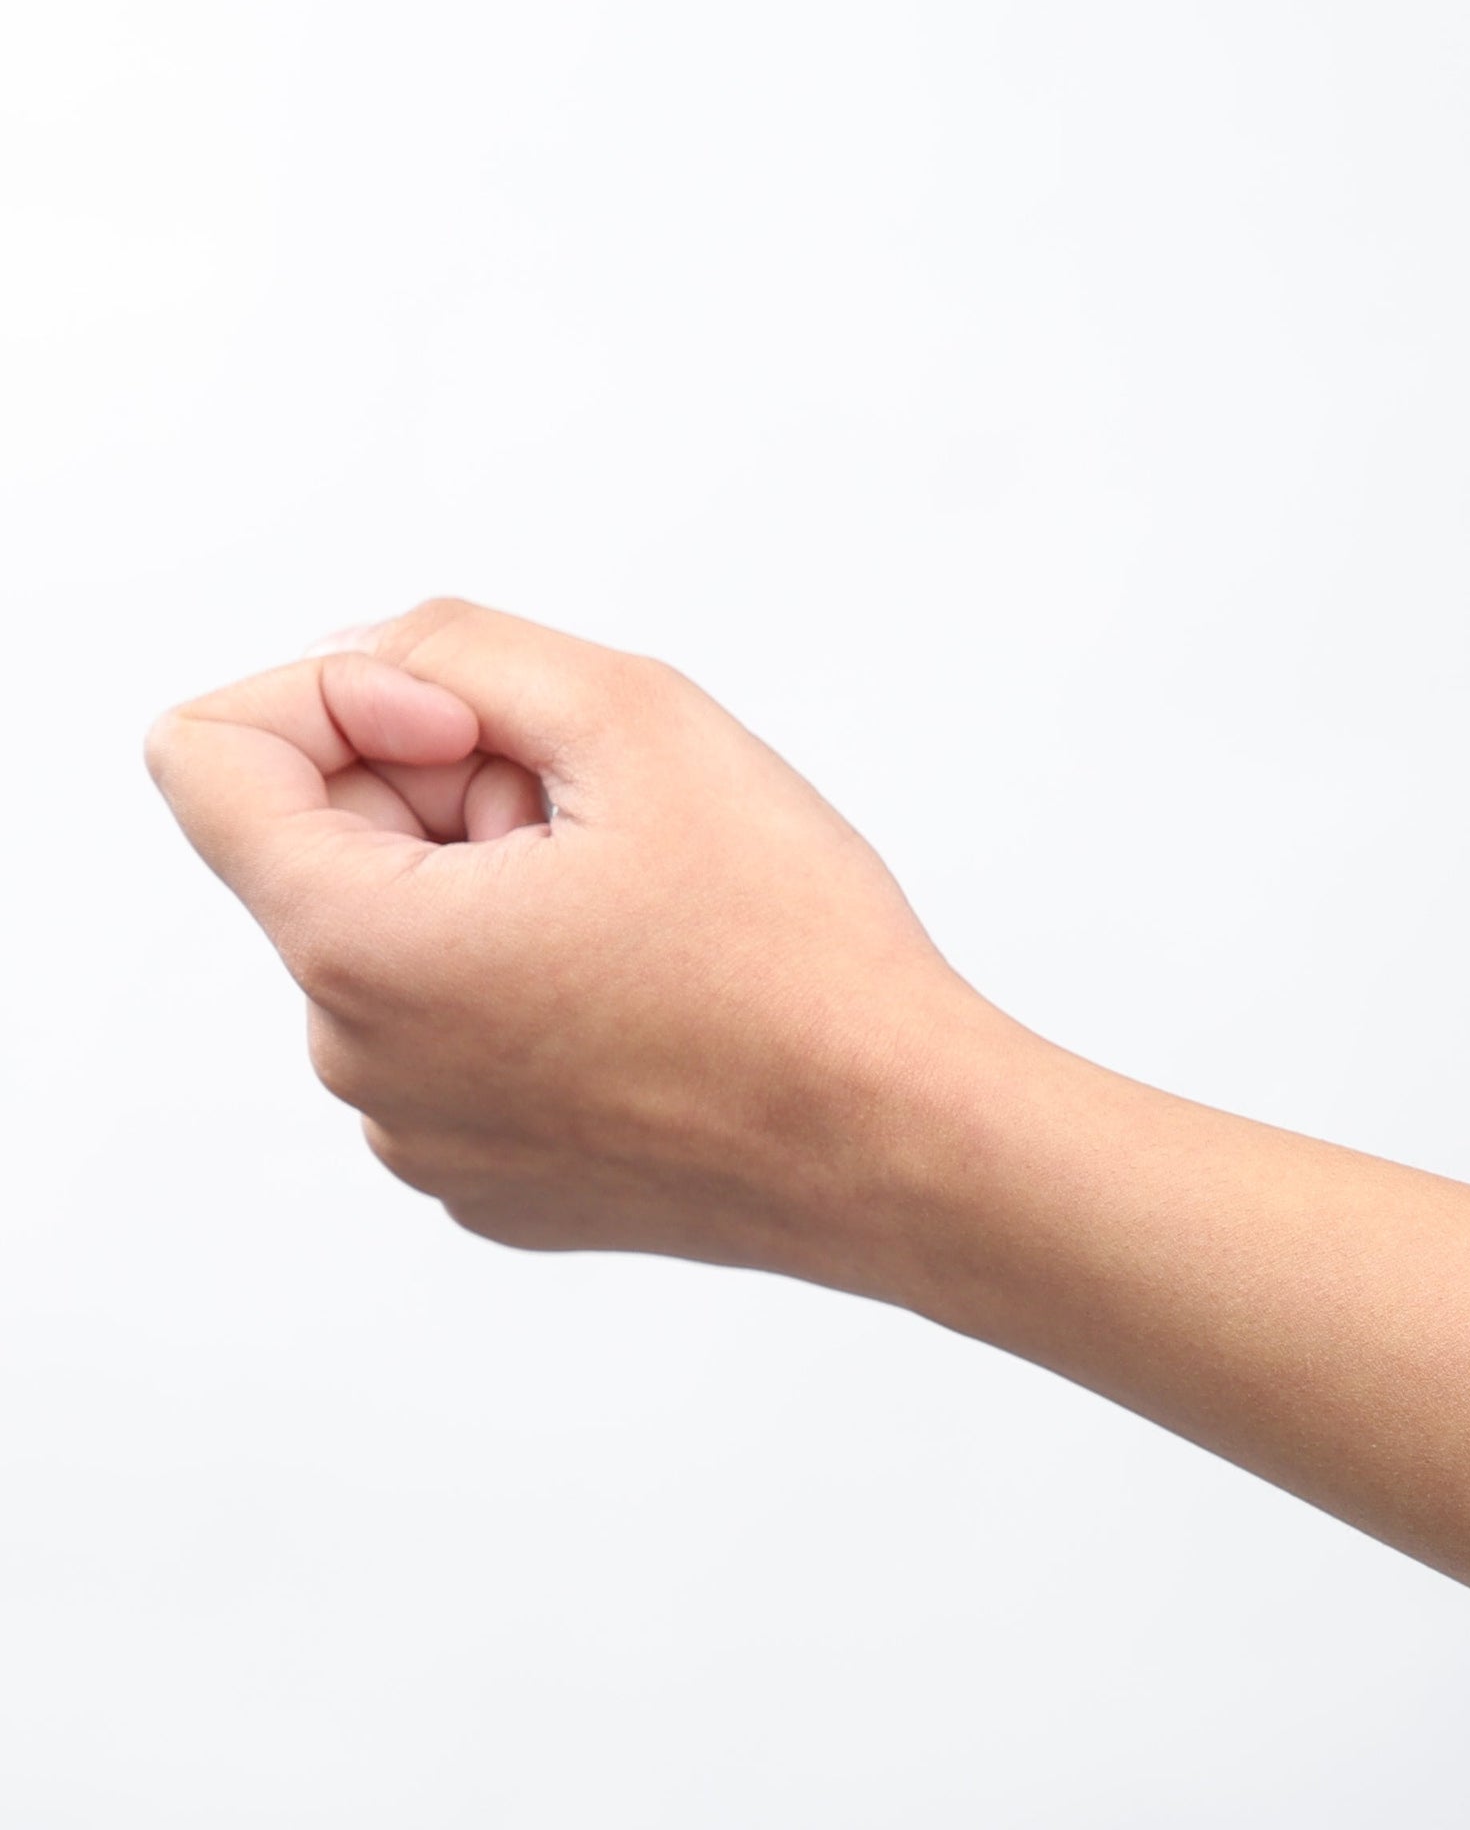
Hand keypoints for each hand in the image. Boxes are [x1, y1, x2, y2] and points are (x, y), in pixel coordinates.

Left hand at [145, 601, 986, 1281]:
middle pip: (324, 846)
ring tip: (649, 919)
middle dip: (447, 797)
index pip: (204, 754)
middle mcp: (356, 1060)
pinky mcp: (489, 1186)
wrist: (905, 1146)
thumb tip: (369, 665)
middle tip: (610, 826)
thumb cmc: (797, 953)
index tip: (477, 730)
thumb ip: (458, 643)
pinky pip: (460, 1041)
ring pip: (403, 943)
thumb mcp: (639, 715)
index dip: (339, 694)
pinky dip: (533, 990)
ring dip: (498, 892)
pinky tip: (658, 1001)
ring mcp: (420, 1139)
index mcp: (358, 944)